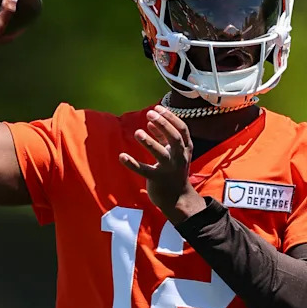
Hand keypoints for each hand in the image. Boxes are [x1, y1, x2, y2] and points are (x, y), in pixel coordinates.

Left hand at [120, 104, 206, 223]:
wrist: (177, 199)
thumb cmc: (174, 172)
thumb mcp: (173, 153)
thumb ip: (162, 137)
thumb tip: (150, 122)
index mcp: (185, 149)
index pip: (182, 129)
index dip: (170, 117)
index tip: (157, 108)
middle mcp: (179, 158)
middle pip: (175, 138)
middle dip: (163, 124)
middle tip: (149, 114)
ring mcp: (169, 169)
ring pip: (161, 154)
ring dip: (149, 142)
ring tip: (137, 132)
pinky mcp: (157, 180)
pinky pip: (144, 170)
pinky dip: (132, 163)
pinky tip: (121, 156)